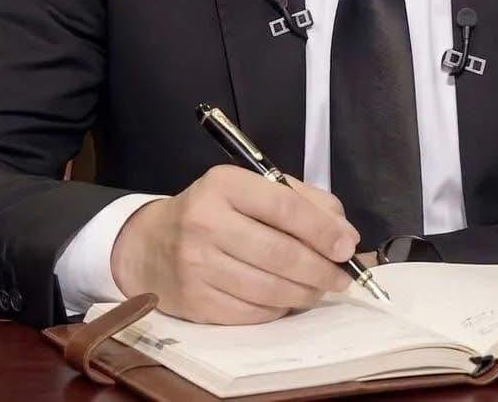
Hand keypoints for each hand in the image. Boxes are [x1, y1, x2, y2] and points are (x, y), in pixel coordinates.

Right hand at [110, 165, 358, 324]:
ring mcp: (198, 265)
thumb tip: (343, 231)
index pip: (283, 207)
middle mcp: (206, 222)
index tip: (347, 245)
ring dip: (305, 292)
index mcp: (224, 184)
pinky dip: (279, 308)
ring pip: (270, 288)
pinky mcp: (196, 302)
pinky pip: (253, 312)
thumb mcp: (250, 188)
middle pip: (280, 253)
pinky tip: (288, 298)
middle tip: (342, 276)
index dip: (321, 229)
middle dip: (321, 268)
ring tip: (320, 287)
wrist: (150, 245)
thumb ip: (300, 200)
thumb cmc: (213, 210)